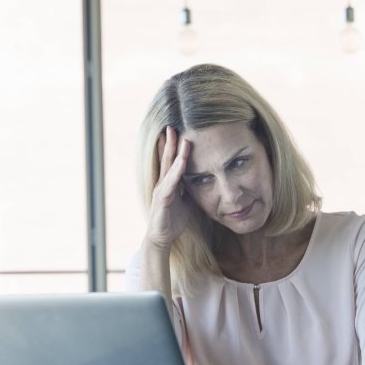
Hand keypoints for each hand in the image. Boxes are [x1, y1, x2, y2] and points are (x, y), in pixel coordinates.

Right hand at [145, 126, 191, 250]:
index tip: (177, 131)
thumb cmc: (172, 220)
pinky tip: (181, 162)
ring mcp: (161, 191)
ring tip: (177, 137)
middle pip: (166, 159)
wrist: (161, 239)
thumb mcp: (185, 201)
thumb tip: (203, 180)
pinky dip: (176, 172)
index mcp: (168, 184)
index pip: (170, 162)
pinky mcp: (162, 200)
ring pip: (168, 168)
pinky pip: (170, 183)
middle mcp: (162, 184)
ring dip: (173, 152)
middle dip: (170, 142)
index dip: (173, 147)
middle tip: (171, 125)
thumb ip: (190, 190)